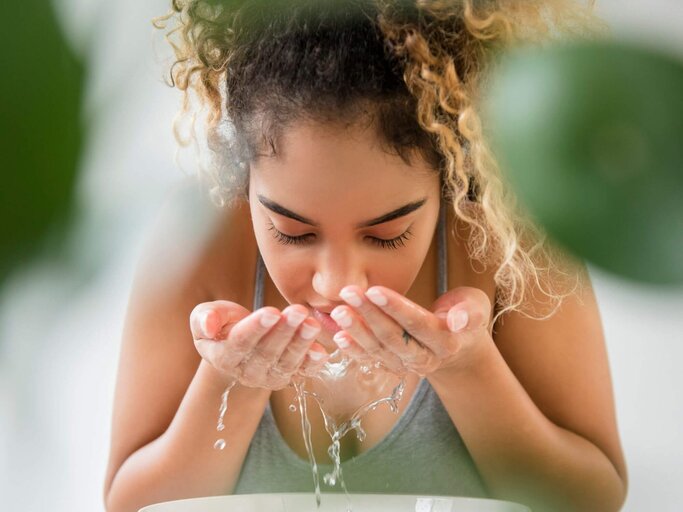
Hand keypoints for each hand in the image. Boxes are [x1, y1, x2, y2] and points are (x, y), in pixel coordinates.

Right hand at [190, 301, 328, 388]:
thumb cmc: (222, 323)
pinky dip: (312, 363)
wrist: (239, 340)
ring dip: (301, 343)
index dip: (256, 328)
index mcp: (223, 356)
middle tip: (298, 311)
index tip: (272, 312)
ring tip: (311, 324)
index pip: (240, 343)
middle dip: (284, 332)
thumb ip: (204, 318)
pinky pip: (303, 372)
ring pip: (287, 362)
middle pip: (267, 353)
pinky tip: (321, 351)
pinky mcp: (289, 375)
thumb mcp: (205, 315)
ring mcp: (269, 376)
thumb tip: (207, 325)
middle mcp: (247, 372)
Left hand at [329, 285, 491, 375]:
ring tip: (338, 311)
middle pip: (392, 337)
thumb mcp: (476, 307)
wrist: (460, 344)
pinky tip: (336, 335)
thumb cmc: (466, 314)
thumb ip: (469, 312)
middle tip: (349, 293)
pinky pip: (368, 358)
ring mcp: (406, 365)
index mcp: (446, 342)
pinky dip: (351, 347)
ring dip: (355, 330)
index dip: (395, 308)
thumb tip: (459, 320)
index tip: (374, 290)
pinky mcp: (391, 365)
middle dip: (368, 315)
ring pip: (377, 349)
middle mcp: (425, 359)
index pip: (417, 324)